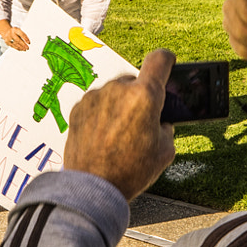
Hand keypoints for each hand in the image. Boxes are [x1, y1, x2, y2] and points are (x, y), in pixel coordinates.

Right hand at [0, 21, 30, 50]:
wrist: (7, 32)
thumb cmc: (15, 32)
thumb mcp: (19, 30)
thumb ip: (23, 35)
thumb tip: (28, 42)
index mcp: (15, 29)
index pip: (21, 34)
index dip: (25, 38)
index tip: (29, 42)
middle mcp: (11, 33)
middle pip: (17, 40)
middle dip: (23, 44)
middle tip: (27, 47)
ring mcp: (8, 38)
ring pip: (15, 44)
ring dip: (21, 47)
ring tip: (25, 49)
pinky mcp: (6, 42)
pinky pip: (13, 46)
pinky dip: (18, 48)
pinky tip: (21, 49)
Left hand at [63, 49, 177, 200]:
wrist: (92, 187)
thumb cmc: (129, 171)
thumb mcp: (165, 151)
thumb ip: (165, 126)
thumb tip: (159, 120)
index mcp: (145, 96)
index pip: (160, 59)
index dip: (166, 61)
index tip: (167, 64)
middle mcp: (118, 89)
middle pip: (136, 81)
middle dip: (141, 96)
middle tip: (141, 122)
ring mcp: (95, 96)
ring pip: (115, 92)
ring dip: (120, 105)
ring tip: (120, 134)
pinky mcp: (78, 107)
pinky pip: (97, 102)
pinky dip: (102, 113)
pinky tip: (104, 136)